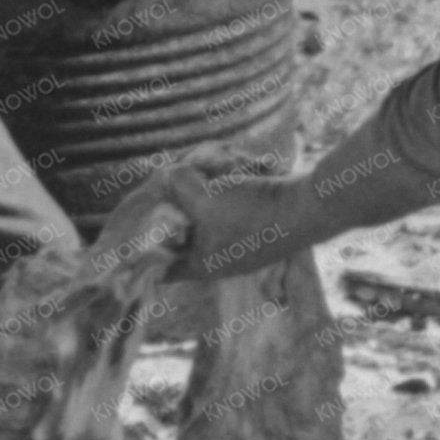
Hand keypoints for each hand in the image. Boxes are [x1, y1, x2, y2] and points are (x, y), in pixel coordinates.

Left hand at [98, 166, 304, 280]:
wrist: (310, 207)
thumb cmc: (253, 212)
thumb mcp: (203, 196)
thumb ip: (176, 186)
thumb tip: (167, 175)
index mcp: (202, 265)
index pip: (159, 267)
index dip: (141, 251)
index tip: (129, 232)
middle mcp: (221, 259)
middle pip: (182, 236)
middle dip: (174, 211)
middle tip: (167, 186)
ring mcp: (242, 244)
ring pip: (206, 218)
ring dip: (201, 196)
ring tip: (202, 174)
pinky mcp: (260, 225)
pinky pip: (230, 209)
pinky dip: (225, 191)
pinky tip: (230, 173)